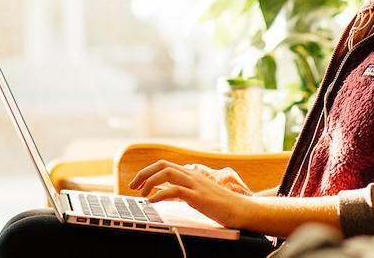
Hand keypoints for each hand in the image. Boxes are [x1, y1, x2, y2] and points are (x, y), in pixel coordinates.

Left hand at [128, 160, 255, 226]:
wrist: (240, 210)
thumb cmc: (220, 204)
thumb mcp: (197, 193)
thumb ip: (181, 190)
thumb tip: (163, 191)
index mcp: (191, 173)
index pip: (164, 164)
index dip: (148, 171)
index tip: (137, 182)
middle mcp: (192, 175)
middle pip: (162, 165)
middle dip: (143, 173)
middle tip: (132, 185)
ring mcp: (195, 184)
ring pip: (167, 173)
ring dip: (149, 182)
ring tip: (141, 193)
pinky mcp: (198, 196)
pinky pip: (175, 190)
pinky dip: (159, 194)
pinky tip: (152, 201)